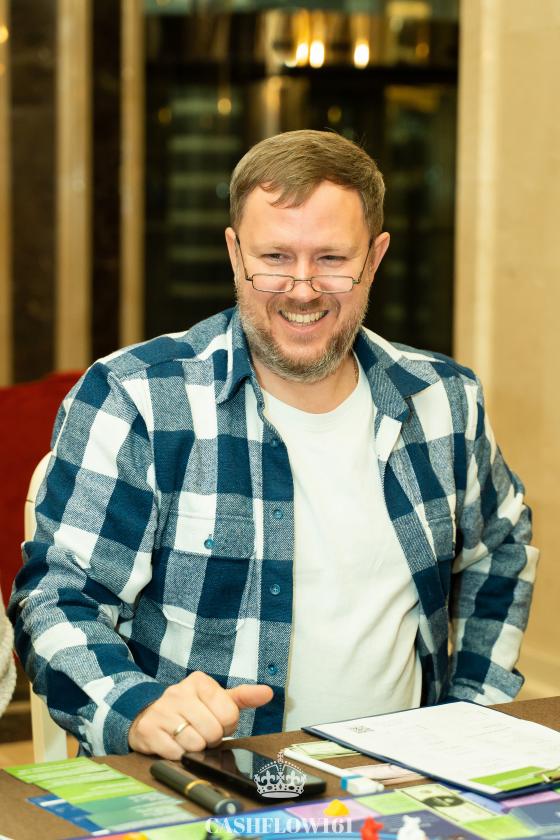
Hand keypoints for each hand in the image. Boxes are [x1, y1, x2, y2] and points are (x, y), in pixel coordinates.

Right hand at [128, 671, 273, 758]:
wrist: (151, 715)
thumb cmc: (191, 708)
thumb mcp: (217, 699)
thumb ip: (243, 697)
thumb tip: (268, 692)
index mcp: (199, 681)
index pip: (229, 714)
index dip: (226, 725)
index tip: (216, 720)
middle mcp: (178, 692)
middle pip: (212, 731)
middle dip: (210, 738)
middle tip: (201, 732)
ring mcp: (161, 711)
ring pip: (194, 744)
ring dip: (195, 748)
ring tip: (188, 737)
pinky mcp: (148, 730)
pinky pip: (175, 753)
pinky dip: (178, 754)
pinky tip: (174, 743)